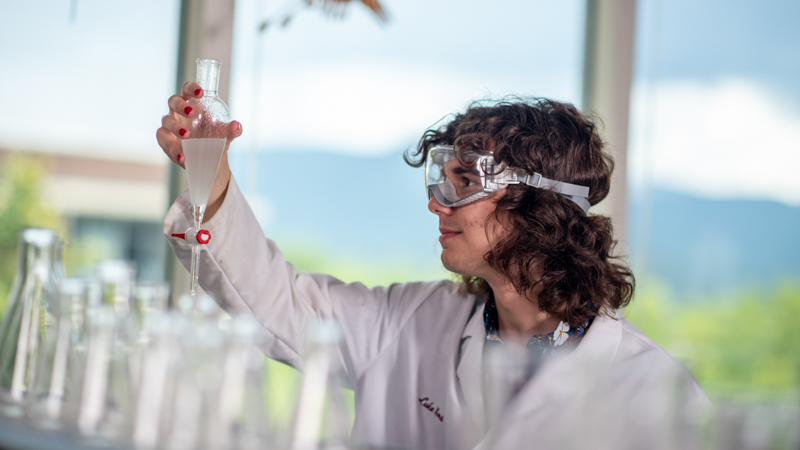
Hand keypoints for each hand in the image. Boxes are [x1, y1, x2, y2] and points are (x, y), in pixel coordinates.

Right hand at [157, 81, 242, 219]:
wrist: (209, 159)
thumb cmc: (215, 138)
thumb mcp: (225, 135)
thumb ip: (232, 130)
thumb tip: (237, 126)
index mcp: (192, 104)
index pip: (187, 89)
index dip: (191, 87)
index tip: (200, 92)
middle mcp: (178, 112)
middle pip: (173, 101)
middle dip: (180, 105)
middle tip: (191, 112)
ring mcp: (170, 126)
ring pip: (166, 121)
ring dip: (175, 127)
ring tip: (187, 135)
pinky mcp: (165, 141)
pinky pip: (163, 141)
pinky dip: (172, 149)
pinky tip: (182, 157)